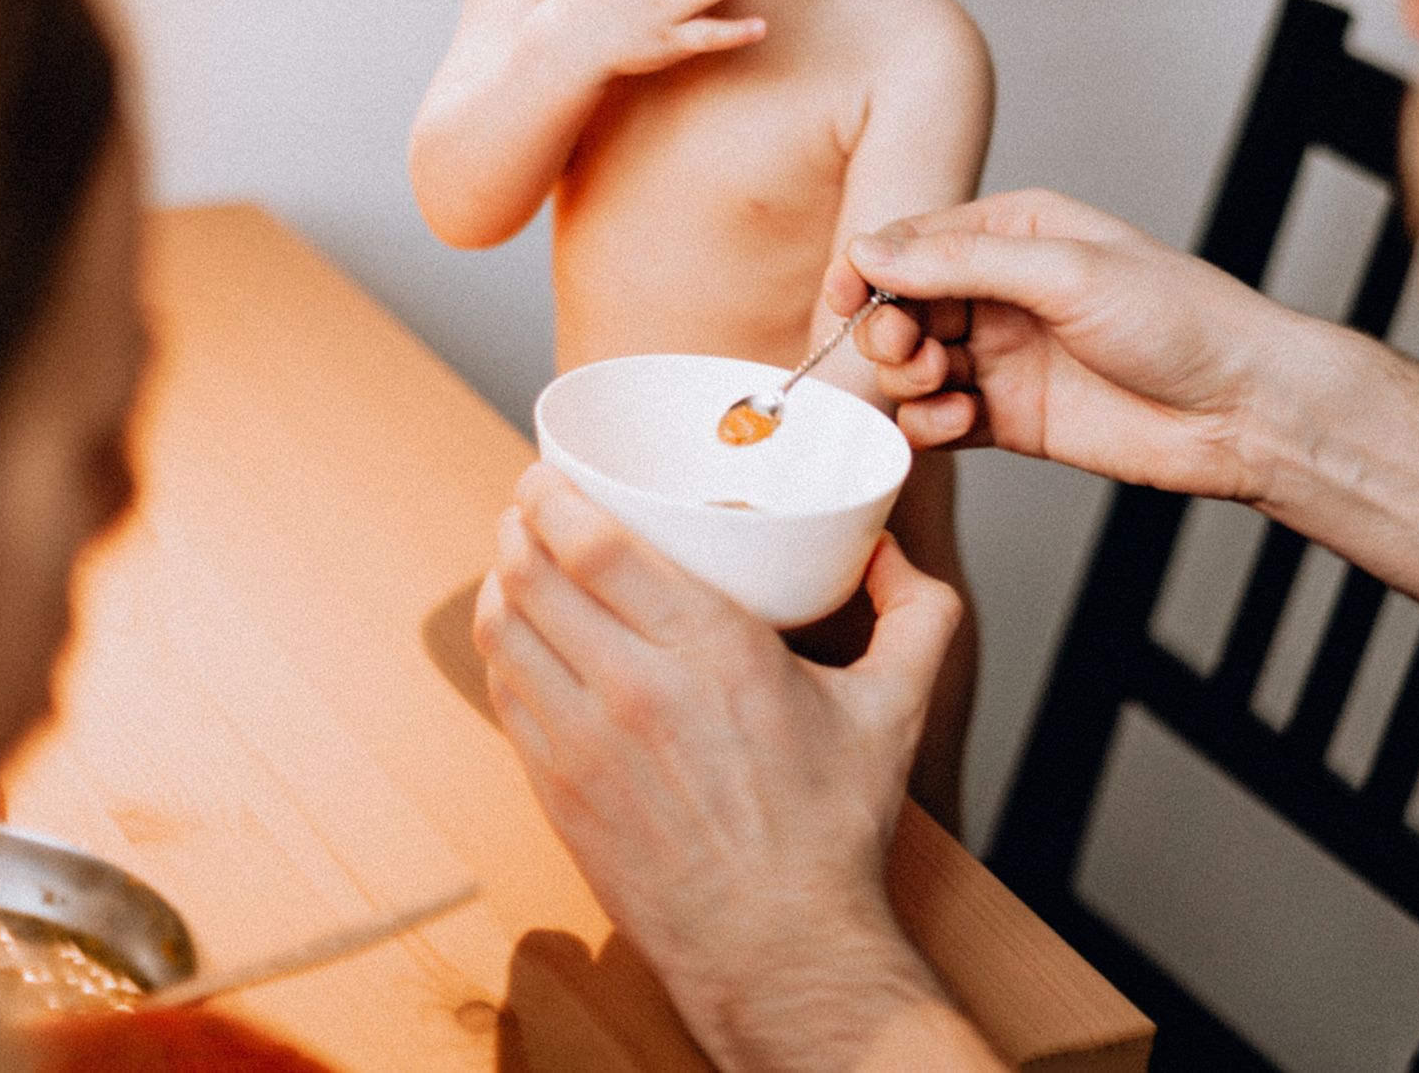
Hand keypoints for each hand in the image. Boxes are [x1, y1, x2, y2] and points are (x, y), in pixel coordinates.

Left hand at [475, 463, 963, 1070]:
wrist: (780, 948)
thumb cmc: (831, 831)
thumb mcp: (897, 707)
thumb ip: (917, 612)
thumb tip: (892, 551)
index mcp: (712, 650)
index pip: (591, 544)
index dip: (551, 494)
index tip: (549, 471)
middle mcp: (634, 689)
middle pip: (531, 573)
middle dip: (519, 522)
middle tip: (531, 503)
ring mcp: (584, 745)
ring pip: (504, 631)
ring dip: (501, 579)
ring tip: (518, 558)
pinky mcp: (557, 791)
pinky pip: (506, 693)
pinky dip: (505, 649)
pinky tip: (523, 634)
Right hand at [825, 189, 1302, 503]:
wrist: (1242, 409)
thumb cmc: (1182, 323)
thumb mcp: (1067, 272)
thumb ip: (963, 262)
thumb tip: (873, 251)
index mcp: (1016, 233)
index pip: (911, 240)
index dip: (867, 269)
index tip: (842, 299)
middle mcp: (1002, 291)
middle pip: (900, 305)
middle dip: (888, 329)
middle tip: (909, 351)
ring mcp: (1003, 356)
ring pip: (911, 365)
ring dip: (908, 380)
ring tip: (941, 386)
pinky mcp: (1009, 419)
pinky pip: (937, 421)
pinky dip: (931, 426)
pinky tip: (961, 422)